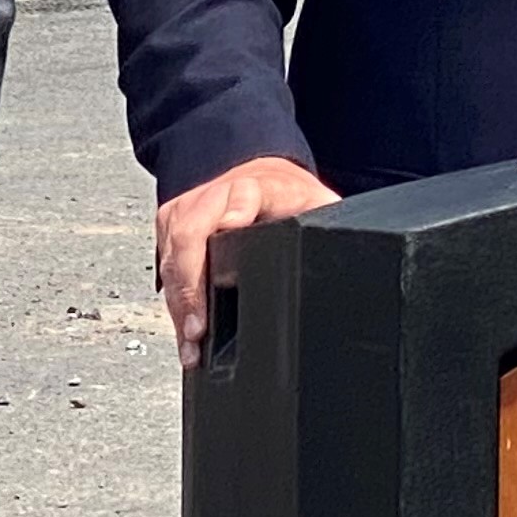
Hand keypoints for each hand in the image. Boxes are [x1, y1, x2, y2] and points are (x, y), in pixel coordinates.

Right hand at [154, 154, 339, 366]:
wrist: (256, 171)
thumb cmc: (288, 196)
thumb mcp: (316, 205)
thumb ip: (328, 224)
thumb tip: (353, 258)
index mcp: (257, 188)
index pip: (239, 196)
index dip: (232, 213)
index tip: (228, 231)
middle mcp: (215, 194)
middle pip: (190, 233)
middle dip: (191, 284)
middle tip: (199, 330)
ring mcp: (188, 207)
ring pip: (171, 253)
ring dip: (178, 302)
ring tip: (191, 345)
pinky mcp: (171, 223)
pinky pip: (164, 262)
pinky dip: (173, 299)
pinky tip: (184, 328)